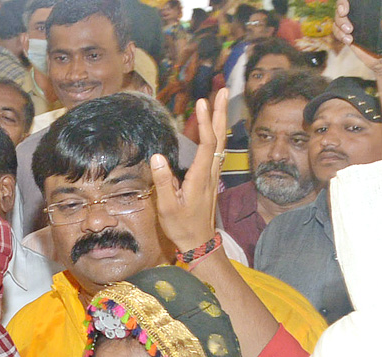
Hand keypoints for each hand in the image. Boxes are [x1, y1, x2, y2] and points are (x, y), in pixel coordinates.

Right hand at [152, 90, 227, 253]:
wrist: (200, 241)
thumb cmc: (182, 226)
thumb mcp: (168, 207)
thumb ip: (163, 182)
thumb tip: (158, 157)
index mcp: (200, 177)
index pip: (207, 143)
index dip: (205, 122)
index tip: (201, 102)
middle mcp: (211, 172)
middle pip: (219, 137)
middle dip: (220, 113)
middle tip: (223, 90)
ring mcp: (213, 175)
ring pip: (220, 143)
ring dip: (220, 121)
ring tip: (220, 102)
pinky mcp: (211, 178)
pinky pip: (215, 151)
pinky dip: (215, 134)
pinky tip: (212, 129)